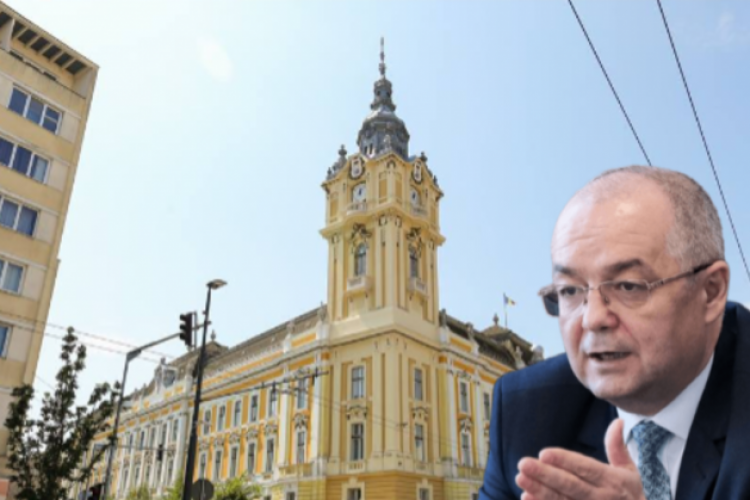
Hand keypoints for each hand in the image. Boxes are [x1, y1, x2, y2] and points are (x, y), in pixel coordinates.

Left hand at [515, 418, 645, 499]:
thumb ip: (617, 447)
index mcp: (613, 481)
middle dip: (546, 475)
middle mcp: (602, 498)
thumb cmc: (629, 495)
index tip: (544, 453)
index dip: (565, 461)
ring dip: (539, 491)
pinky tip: (526, 497)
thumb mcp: (629, 471)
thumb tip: (618, 421)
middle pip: (570, 486)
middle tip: (523, 463)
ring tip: (520, 478)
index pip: (586, 468)